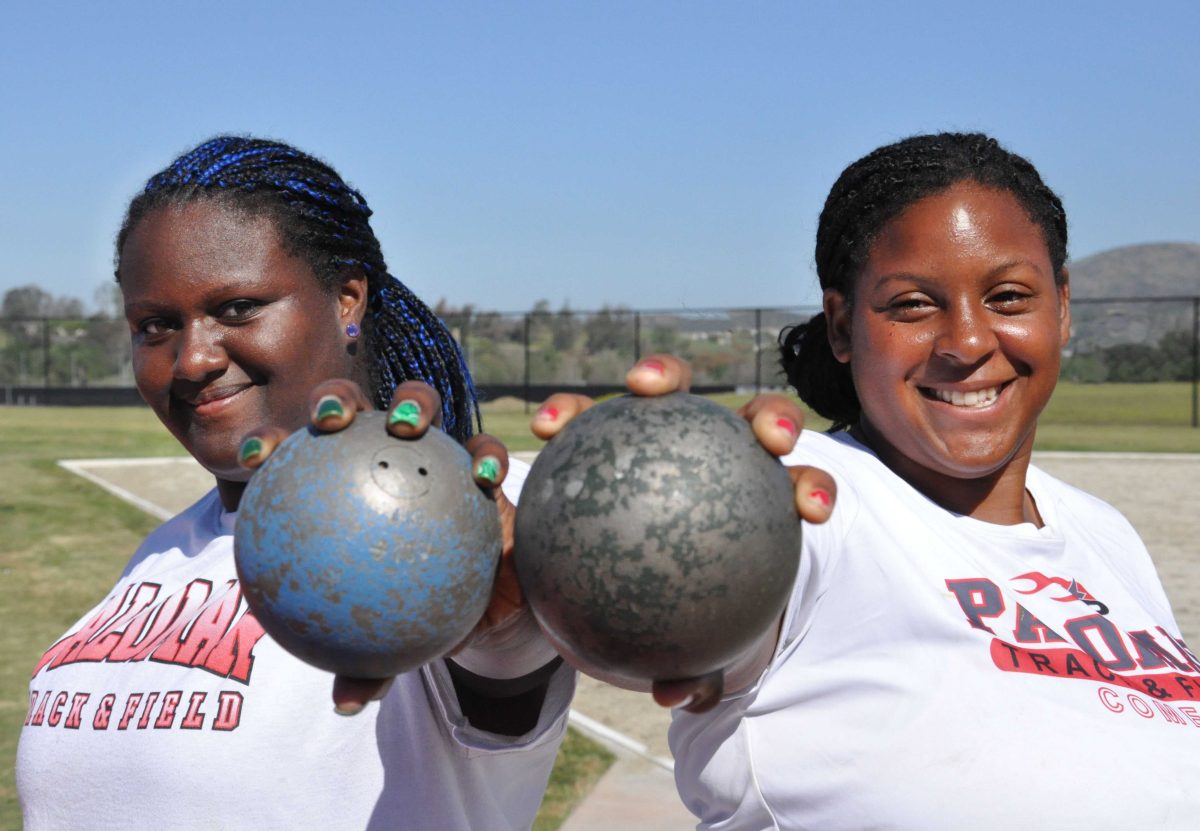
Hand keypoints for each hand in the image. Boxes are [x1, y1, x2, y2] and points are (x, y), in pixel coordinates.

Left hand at [238, 379, 517, 715]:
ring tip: (406, 425)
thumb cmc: (419, 611)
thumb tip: (347, 704)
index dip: (273, 443)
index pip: (298, 455)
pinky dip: (487, 461)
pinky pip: (488, 455)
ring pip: (422, 406)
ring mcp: (437, 453)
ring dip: (413, 403)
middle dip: (336, 397)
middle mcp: (386, 456)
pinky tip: (485, 482)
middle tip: (327, 420)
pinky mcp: (485, 466)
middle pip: (354, 406)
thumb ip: (370, 661)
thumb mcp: (393, 638)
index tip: (256, 457)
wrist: (482, 607)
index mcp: (344, 484)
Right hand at [531, 354, 835, 712]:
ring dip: (665, 376)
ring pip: (675, 391)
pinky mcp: (603, 421)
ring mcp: (662, 429)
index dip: (813, 488)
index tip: (811, 510)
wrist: (599, 579)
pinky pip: (588, 412)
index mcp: (752, 500)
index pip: (796, 487)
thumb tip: (676, 695)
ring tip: (642, 387)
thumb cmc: (653, 609)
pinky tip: (545, 424)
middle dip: (771, 417)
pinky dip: (571, 411)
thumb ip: (684, 666)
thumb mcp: (670, 645)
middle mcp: (718, 452)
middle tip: (767, 438)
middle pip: (758, 421)